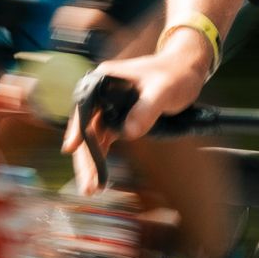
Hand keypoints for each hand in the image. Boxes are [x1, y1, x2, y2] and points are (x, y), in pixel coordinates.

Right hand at [61, 33, 214, 190]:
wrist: (187, 70)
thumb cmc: (176, 74)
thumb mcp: (163, 90)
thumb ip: (147, 109)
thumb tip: (129, 133)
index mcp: (106, 79)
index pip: (85, 107)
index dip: (77, 129)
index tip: (71, 149)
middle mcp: (103, 92)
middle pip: (86, 127)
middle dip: (85, 156)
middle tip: (87, 184)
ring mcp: (110, 105)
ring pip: (94, 137)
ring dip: (92, 161)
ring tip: (91, 187)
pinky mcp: (120, 116)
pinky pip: (106, 139)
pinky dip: (102, 156)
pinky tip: (100, 175)